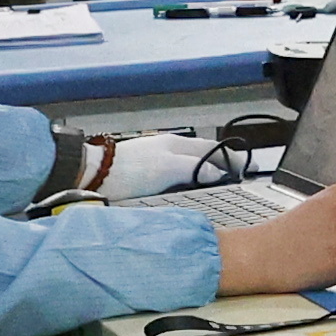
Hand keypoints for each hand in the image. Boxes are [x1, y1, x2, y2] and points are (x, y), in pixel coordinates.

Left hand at [85, 126, 223, 200]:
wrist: (92, 175)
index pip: (211, 149)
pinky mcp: (143, 173)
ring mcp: (154, 160)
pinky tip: (183, 191)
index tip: (243, 169)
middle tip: (232, 179)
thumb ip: (195, 169)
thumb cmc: (129, 171)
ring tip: (212, 187)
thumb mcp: (168, 169)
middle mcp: (166, 149)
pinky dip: (185, 181)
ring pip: (186, 165)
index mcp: (176, 144)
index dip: (229, 158)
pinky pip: (173, 175)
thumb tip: (218, 173)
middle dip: (217, 165)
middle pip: (200, 156)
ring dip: (201, 173)